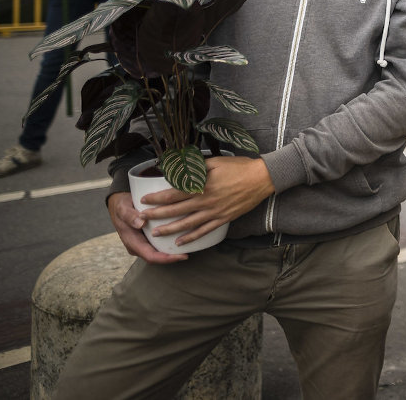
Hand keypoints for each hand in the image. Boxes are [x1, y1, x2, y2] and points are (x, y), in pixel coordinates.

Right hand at [107, 191, 186, 263]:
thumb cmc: (122, 207)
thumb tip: (140, 223)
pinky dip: (170, 243)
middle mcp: (138, 246)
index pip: (150, 256)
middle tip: (189, 252)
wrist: (119, 205)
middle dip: (173, 257)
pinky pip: (160, 244)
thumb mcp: (123, 209)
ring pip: (159, 251)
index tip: (182, 256)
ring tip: (189, 246)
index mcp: (132, 242)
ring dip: (173, 251)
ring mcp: (143, 243)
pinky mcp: (148, 238)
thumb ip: (130, 216)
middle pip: (158, 257)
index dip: (166, 259)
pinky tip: (183, 237)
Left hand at [138, 156, 274, 246]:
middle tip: (143, 218)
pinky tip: (180, 242)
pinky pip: (204, 231)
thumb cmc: (239, 167)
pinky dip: (192, 237)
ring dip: (170, 230)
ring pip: (187, 224)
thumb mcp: (216, 161)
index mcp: (202, 185)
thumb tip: (180, 168)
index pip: (173, 194)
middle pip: (176, 211)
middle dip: (157, 215)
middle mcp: (206, 201)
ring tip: (155, 233)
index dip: (157, 198)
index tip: (144, 200)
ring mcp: (215, 212)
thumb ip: (197, 167)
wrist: (262, 178)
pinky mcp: (223, 218)